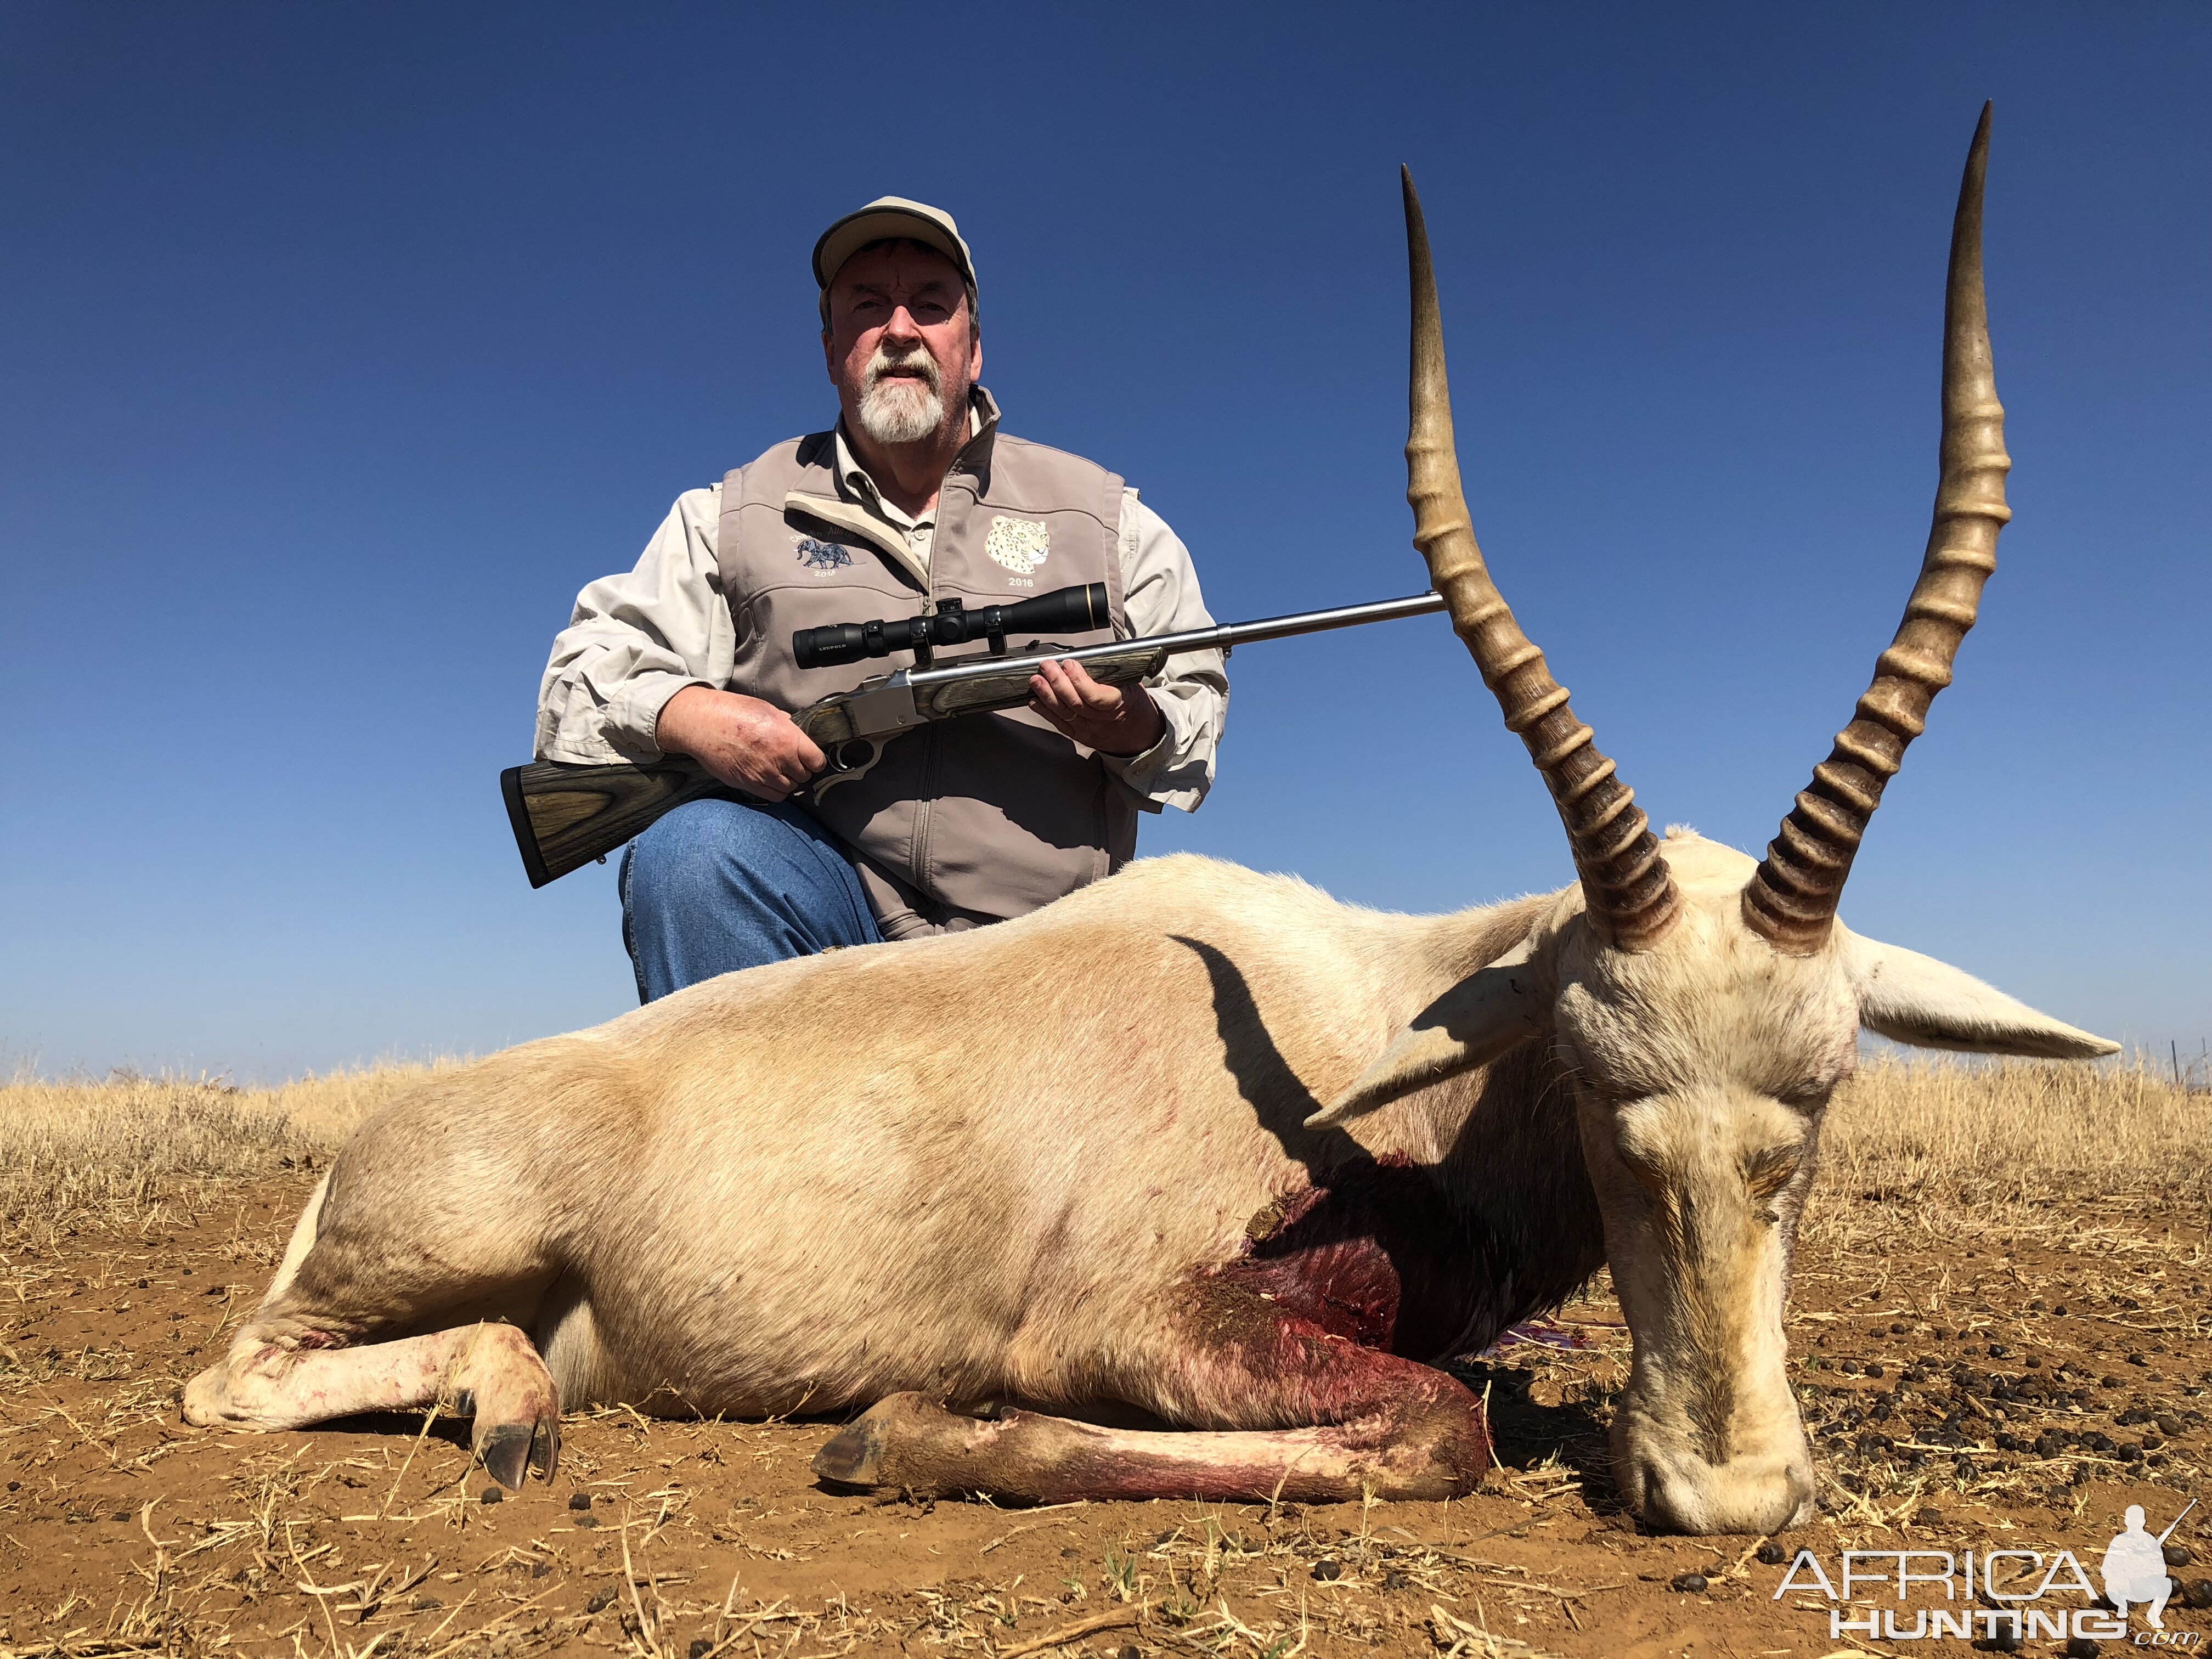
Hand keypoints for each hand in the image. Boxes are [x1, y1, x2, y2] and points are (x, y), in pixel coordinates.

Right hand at [655, 685, 824, 801]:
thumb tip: (795, 730)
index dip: (816, 761)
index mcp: (788, 739)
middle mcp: (780, 760)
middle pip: (805, 776)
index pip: (817, 761)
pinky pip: (774, 796)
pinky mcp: (749, 785)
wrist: (703, 724)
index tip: (812, 759)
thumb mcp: (767, 709)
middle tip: (794, 763)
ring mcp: (764, 775)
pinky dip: (777, 791)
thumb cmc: (733, 711)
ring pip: (790, 788)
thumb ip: (786, 724)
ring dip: (789, 781)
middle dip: (802, 770)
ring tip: (781, 771)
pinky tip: (771, 780)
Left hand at [1028, 659, 1164, 756]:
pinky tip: (1035, 700)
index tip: (1069, 664)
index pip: (1095, 695)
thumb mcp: (1129, 684)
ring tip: (1036, 681)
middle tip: (1046, 667)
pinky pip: (1059, 723)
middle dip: (1057, 682)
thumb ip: (1109, 673)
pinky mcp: (1078, 735)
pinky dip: (1045, 711)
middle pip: (1075, 702)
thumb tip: (1084, 656)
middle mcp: (1101, 719)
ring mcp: (1088, 729)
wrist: (1137, 732)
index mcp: (1118, 703)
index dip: (1079, 680)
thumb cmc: (1130, 702)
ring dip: (1047, 695)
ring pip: (1064, 712)